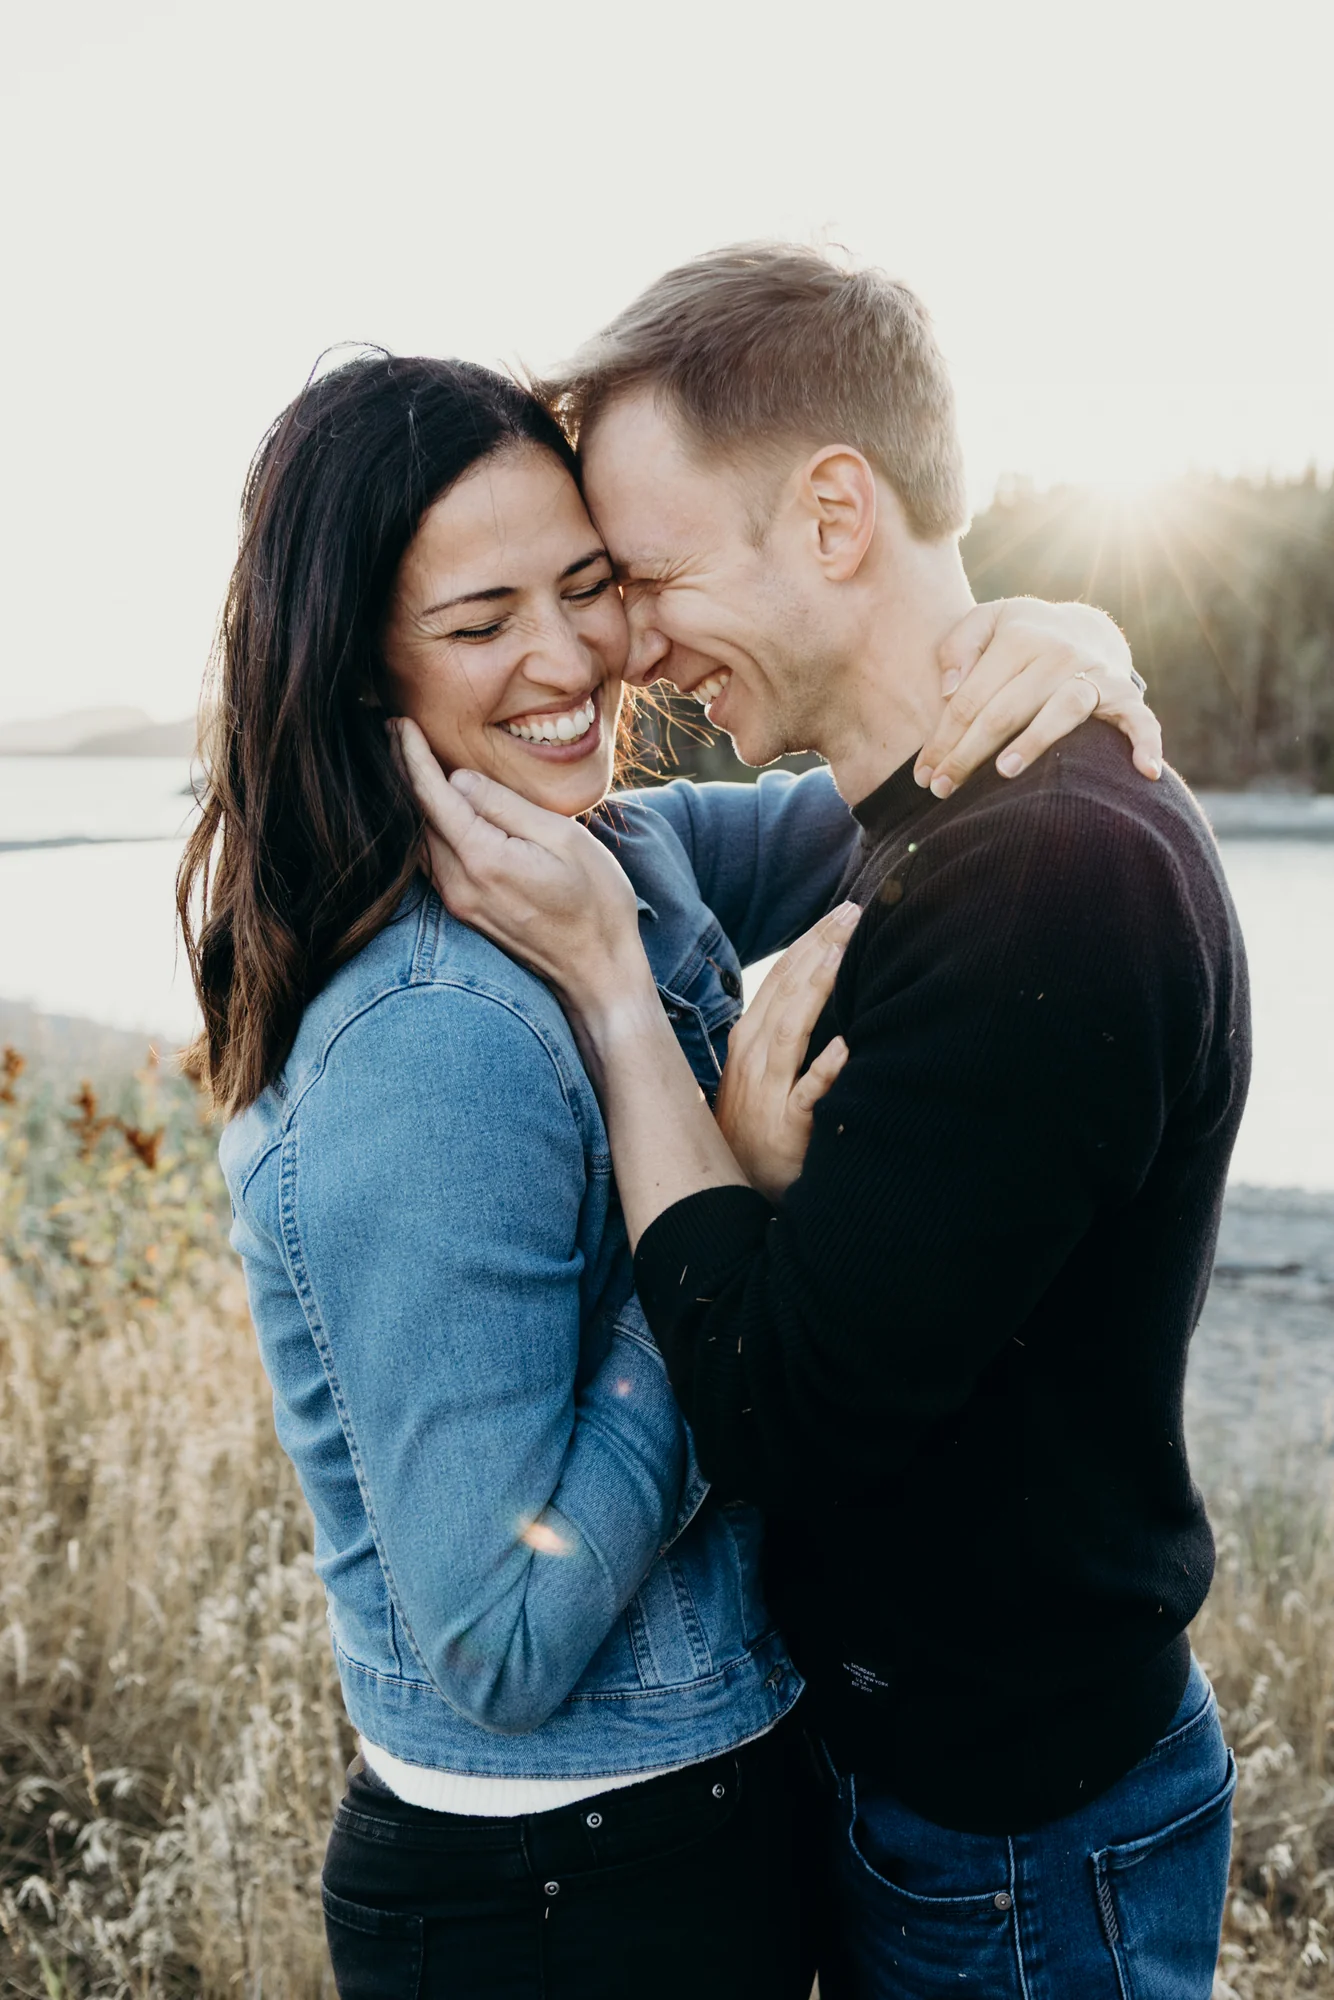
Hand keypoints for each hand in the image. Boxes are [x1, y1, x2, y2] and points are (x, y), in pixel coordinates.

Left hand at [392, 719, 649, 1022]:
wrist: (599, 973)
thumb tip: (458, 780)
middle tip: (391, 730)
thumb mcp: (562, 838)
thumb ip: (506, 805)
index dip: (410, 756)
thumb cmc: (595, 901)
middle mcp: (460, 883)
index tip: (397, 722)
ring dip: (411, 801)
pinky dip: (426, 828)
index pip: (432, 797)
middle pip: (415, 818)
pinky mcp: (466, 912)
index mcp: (484, 859)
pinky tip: (431, 810)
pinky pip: (434, 861)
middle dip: (402, 772)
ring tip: (405, 761)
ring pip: (420, 841)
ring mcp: (459, 902)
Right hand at [714, 906, 856, 1203]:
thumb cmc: (755, 1133)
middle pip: (786, 991)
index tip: (840, 914)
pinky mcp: (784, 1130)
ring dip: (816, 988)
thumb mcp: (758, 1076)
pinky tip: (845, 1045)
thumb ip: (777, 1037)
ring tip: (842, 952)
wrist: (735, 1194)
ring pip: (791, 1030)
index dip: (809, 944)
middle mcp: (753, 1061)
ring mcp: (766, 1094)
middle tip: (853, 912)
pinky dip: (824, 1070)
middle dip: (818, 948)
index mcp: (748, 1043)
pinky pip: (806, 1095)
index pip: (779, 980)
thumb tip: (802, 994)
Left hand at [915, 598, 1161, 798]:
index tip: (922, 775)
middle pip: (1004, 711)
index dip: (942, 739)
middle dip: (967, 754)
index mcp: (1019, 636)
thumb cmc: (1020, 636)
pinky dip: (1145, 743)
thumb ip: (958, 647)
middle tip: (941, 790)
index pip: (969, 698)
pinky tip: (1143, 772)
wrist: (1083, 629)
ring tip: (1004, 771)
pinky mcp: (1124, 693)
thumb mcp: (986, 622)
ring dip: (1034, 742)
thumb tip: (948, 688)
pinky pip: (1139, 719)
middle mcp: (1058, 653)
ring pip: (1062, 712)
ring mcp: (1094, 674)